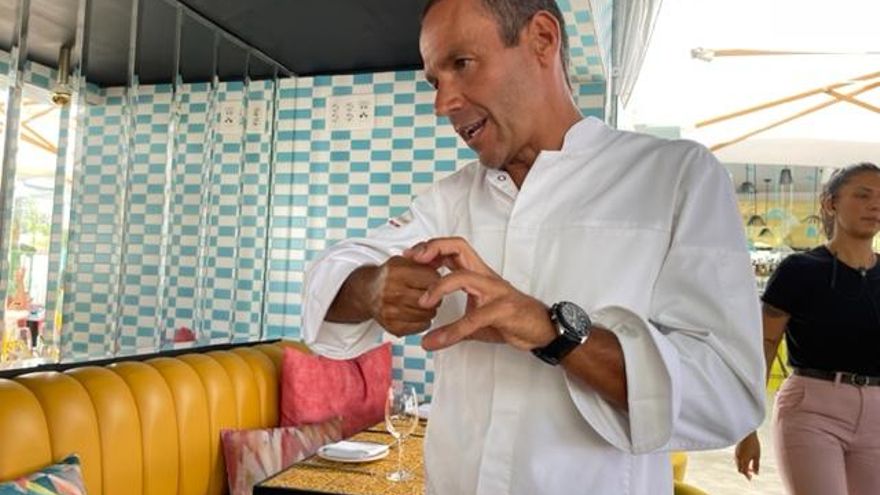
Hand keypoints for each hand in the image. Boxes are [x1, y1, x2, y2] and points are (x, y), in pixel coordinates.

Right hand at [366, 256, 440, 335]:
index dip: (437, 279)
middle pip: (431, 298)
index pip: (432, 278)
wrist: (367, 292)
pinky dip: (424, 321)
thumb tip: (443, 259)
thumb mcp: (404, 260)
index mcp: (396, 271)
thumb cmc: (390, 276)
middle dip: (436, 296)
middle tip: (431, 293)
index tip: (434, 280)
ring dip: (430, 309)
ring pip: (428, 314)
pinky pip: (421, 326)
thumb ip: (424, 259)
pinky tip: (418, 313)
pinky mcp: (392, 326)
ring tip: (423, 302)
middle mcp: (391, 291)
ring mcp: (390, 311)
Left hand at [403, 237, 555, 350]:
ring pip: (463, 277)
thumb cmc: (510, 318)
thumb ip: (455, 321)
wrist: (542, 328)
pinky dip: (453, 330)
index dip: (431, 247)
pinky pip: (473, 318)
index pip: (454, 248)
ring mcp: (495, 291)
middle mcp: (485, 276)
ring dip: (438, 288)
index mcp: (479, 273)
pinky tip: (437, 340)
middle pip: (459, 247)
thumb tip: (430, 337)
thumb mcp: (477, 317)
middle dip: (433, 248)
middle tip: (413, 260)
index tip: (411, 256)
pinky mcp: (502, 310)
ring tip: (422, 302)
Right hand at [734, 431, 760, 479]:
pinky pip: (737, 459)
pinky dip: (741, 462)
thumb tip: (756, 473)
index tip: (750, 479)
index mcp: (743, 460)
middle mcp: (738, 458)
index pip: (744, 471)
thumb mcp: (757, 455)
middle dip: (745, 472)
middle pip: (739, 469)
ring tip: (750, 465)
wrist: (746, 432)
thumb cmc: (753, 443)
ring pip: (738, 464)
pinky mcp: (736, 450)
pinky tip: (747, 458)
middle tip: (751, 472)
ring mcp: (736, 453)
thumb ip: (756, 465)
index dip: (747, 476)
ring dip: (743, 466)